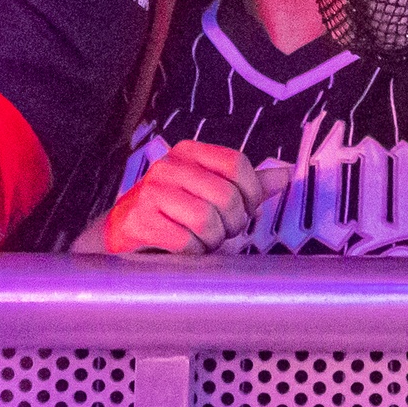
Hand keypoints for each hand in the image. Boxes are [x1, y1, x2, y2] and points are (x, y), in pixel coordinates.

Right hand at [92, 143, 279, 254]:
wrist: (121, 235)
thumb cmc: (174, 214)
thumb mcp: (210, 192)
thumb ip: (247, 185)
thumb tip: (285, 175)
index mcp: (188, 153)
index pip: (236, 163)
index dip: (251, 193)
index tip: (246, 210)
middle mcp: (167, 166)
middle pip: (225, 195)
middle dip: (233, 224)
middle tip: (222, 233)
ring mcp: (151, 192)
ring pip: (207, 220)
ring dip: (212, 241)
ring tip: (202, 241)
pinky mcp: (139, 221)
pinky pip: (185, 243)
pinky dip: (193, 254)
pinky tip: (185, 251)